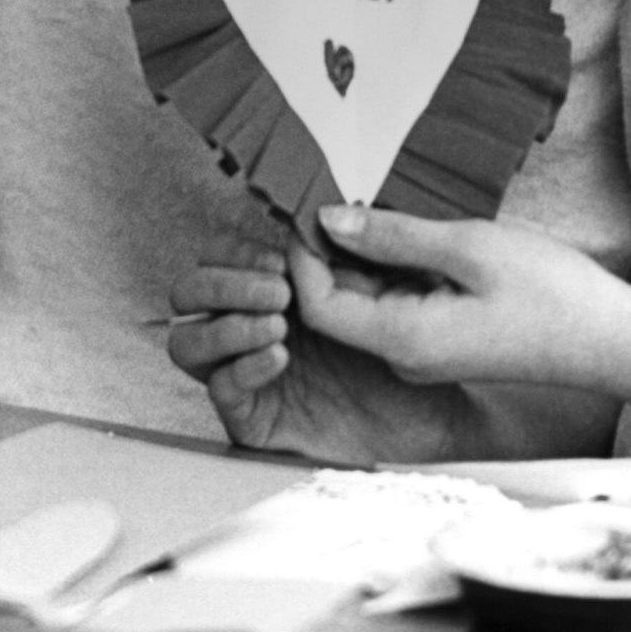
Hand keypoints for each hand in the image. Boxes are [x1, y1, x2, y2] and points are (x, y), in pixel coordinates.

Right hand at [165, 229, 475, 463]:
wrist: (442, 415)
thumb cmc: (418, 349)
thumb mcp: (394, 285)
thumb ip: (355, 247)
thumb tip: (322, 212)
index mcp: (276, 288)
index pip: (217, 258)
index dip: (236, 251)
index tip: (282, 257)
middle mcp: (254, 327)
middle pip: (188, 294)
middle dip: (224, 285)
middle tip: (278, 291)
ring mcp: (250, 374)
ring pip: (188, 341)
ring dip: (225, 326)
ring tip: (278, 326)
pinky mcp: (257, 419)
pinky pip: (220, 391)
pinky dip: (242, 369)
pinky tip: (280, 358)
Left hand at [295, 207, 630, 388]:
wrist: (610, 339)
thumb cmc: (547, 292)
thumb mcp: (467, 247)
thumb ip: (393, 236)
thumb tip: (329, 220)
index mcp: (401, 340)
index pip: (317, 305)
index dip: (301, 256)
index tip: (306, 204)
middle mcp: (404, 356)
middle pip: (338, 304)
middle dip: (329, 250)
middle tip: (334, 189)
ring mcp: (424, 352)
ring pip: (369, 301)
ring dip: (364, 255)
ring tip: (372, 201)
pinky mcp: (445, 342)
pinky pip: (400, 304)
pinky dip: (394, 268)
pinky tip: (409, 230)